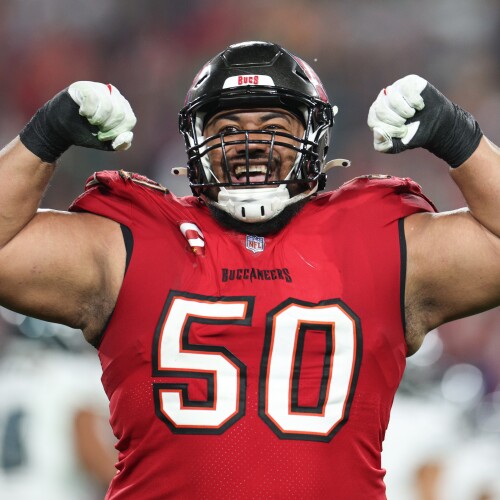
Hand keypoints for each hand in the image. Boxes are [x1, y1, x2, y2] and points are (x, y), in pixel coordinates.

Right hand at [67, 82, 135, 150]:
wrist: (61, 129)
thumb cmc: (86, 133)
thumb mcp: (106, 143)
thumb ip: (121, 144)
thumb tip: (129, 135)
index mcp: (122, 107)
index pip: (130, 119)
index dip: (118, 132)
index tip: (104, 137)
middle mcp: (113, 95)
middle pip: (120, 113)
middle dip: (108, 127)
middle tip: (97, 129)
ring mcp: (99, 88)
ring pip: (108, 106)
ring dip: (97, 119)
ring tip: (90, 120)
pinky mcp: (85, 86)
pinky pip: (93, 99)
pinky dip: (88, 111)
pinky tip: (82, 112)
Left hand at [367, 75, 481, 167]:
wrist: (437, 126)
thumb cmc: (413, 134)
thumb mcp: (396, 146)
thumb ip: (383, 145)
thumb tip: (377, 131)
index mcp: (375, 116)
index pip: (373, 121)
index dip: (390, 129)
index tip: (402, 133)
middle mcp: (382, 100)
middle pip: (380, 108)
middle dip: (396, 120)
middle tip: (406, 123)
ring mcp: (395, 89)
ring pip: (392, 98)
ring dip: (406, 111)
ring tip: (412, 114)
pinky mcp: (408, 81)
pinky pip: (407, 90)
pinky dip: (416, 102)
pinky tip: (420, 106)